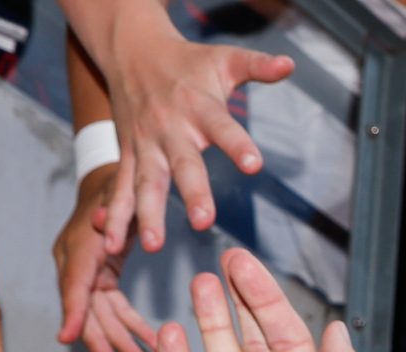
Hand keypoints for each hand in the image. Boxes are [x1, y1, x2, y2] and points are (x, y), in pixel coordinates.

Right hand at [54, 164, 156, 351]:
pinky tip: (149, 345)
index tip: (68, 338)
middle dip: (103, 340)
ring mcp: (86, 272)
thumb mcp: (119, 196)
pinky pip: (114, 308)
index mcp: (78, 246)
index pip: (73, 283)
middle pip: (86, 308)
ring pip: (101, 314)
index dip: (72, 311)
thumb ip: (114, 212)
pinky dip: (131, 326)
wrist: (111, 178)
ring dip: (121, 341)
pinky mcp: (100, 277)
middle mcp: (75, 262)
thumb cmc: (117, 187)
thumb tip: (103, 226)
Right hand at [100, 10, 291, 255]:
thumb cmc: (187, 63)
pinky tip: (115, 245)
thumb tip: (290, 64)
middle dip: (192, 192)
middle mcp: (170, 128)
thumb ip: (257, 66)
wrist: (131, 51)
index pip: (222, 127)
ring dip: (147, 214)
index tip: (253, 164)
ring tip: (154, 244)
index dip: (237, 144)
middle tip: (203, 221)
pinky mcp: (129, 157)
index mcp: (199, 106)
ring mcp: (146, 145)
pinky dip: (117, 217)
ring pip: (146, 183)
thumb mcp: (224, 60)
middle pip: (183, 164)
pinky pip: (121, 190)